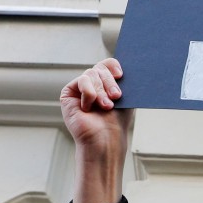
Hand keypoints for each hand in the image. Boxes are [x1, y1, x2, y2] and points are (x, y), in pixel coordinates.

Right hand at [59, 59, 133, 202]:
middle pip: (100, 67)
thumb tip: (134, 64)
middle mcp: (92, 84)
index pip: (107, 64)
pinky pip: (82, 80)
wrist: (106, 138)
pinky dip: (90, 94)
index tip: (121, 75)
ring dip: (102, 91)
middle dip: (110, 82)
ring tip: (106, 107)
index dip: (113, 65)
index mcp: (105, 83)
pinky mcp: (68, 93)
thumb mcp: (126, 97)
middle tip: (117, 97)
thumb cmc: (117, 122)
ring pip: (91, 73)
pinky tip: (89, 108)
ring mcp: (80, 88)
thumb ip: (125, 81)